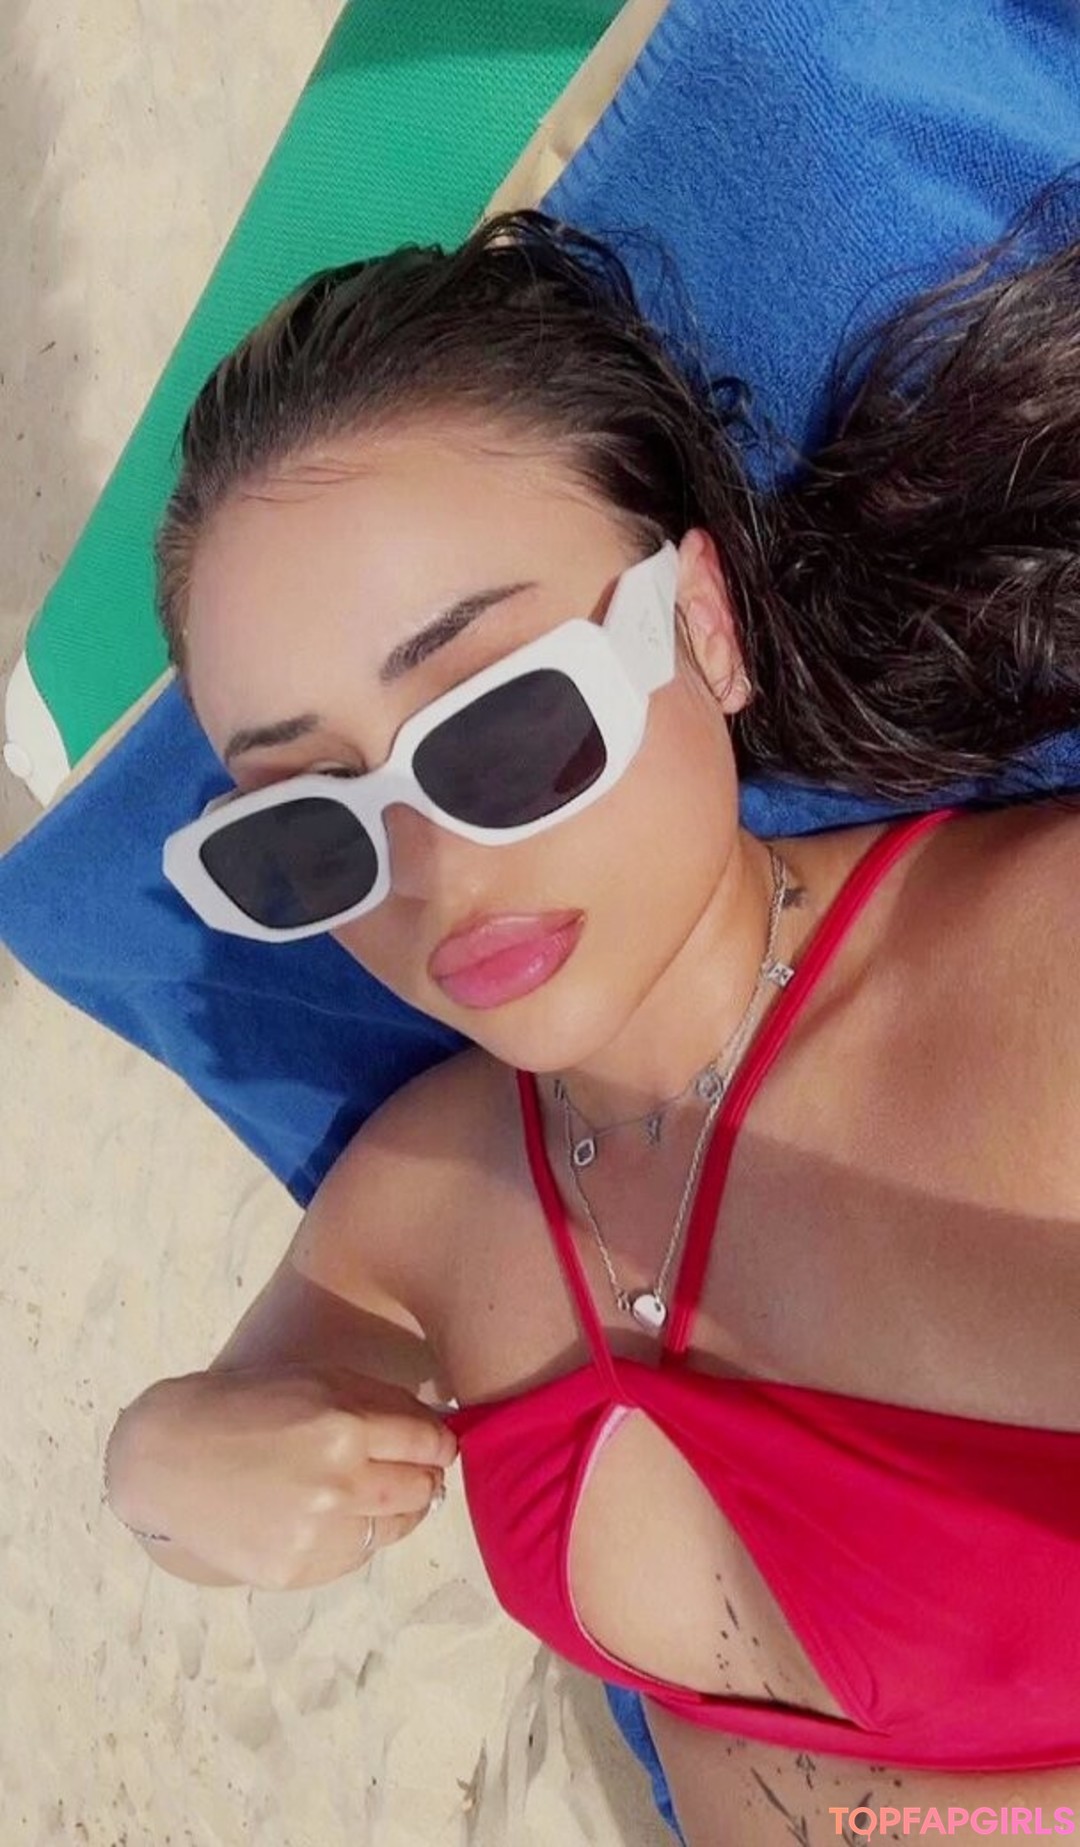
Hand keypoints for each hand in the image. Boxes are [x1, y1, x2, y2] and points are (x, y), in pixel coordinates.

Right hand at [105, 1362, 456, 1589]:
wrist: (167, 1458)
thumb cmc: (246, 1405)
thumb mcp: (317, 1380)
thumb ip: (380, 1402)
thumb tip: (436, 1429)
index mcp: (345, 1425)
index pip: (429, 1443)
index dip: (440, 1444)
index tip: (437, 1445)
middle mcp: (338, 1485)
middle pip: (422, 1490)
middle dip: (426, 1478)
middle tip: (416, 1471)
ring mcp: (316, 1533)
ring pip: (395, 1529)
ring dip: (397, 1510)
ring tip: (373, 1494)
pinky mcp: (295, 1570)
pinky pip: (354, 1556)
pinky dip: (354, 1536)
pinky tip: (331, 1516)